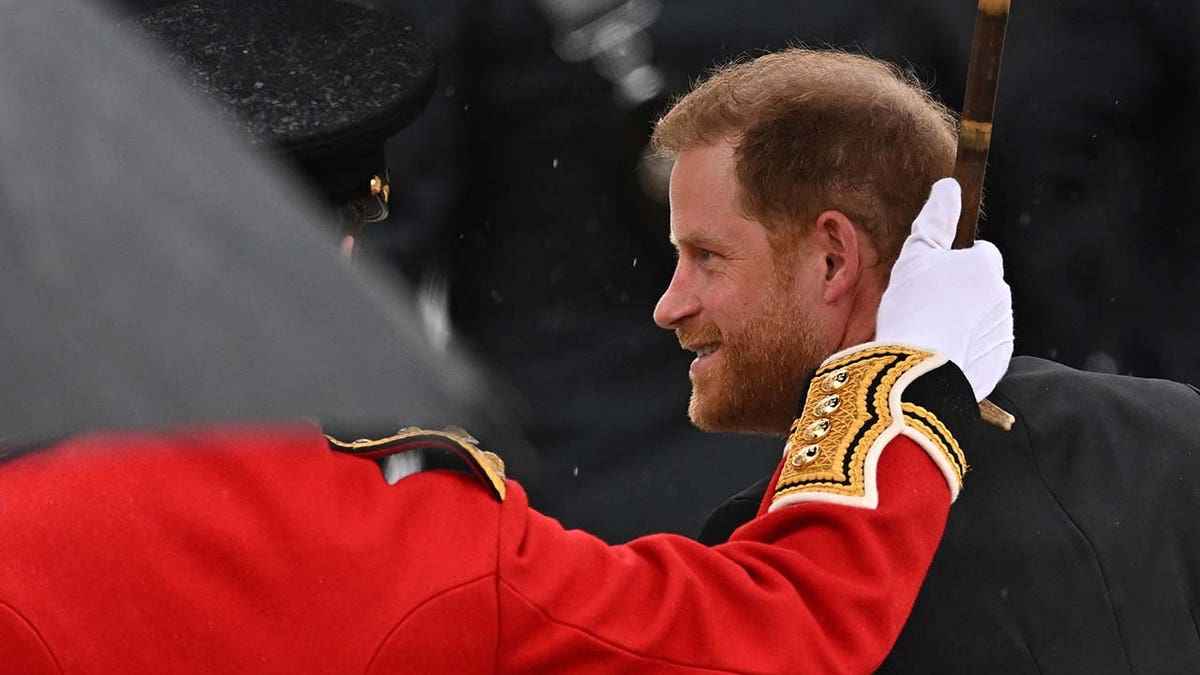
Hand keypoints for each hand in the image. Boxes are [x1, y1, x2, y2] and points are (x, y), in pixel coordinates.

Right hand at [876, 178, 1012, 400]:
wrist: (918, 370)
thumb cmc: (913, 306)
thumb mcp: (915, 255)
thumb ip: (935, 219)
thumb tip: (949, 186)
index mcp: (986, 265)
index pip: (980, 252)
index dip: (953, 263)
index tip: (930, 278)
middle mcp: (1003, 295)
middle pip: (982, 286)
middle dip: (960, 293)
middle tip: (924, 307)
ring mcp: (1003, 331)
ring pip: (982, 317)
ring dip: (962, 321)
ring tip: (928, 333)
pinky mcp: (997, 361)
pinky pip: (981, 347)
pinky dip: (963, 348)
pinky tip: (938, 353)